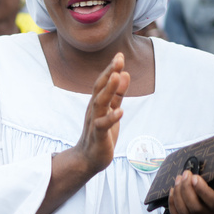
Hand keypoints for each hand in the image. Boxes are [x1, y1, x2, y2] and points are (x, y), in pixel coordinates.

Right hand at [73, 53, 129, 174]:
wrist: (88, 158)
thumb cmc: (100, 134)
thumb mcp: (112, 110)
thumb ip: (118, 94)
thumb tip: (124, 73)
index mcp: (97, 103)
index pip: (103, 82)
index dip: (111, 69)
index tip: (119, 55)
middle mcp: (93, 110)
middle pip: (100, 88)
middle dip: (109, 73)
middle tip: (118, 58)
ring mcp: (94, 122)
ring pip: (100, 103)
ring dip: (108, 89)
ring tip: (117, 76)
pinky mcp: (98, 136)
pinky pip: (103, 125)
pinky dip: (111, 117)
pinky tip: (120, 111)